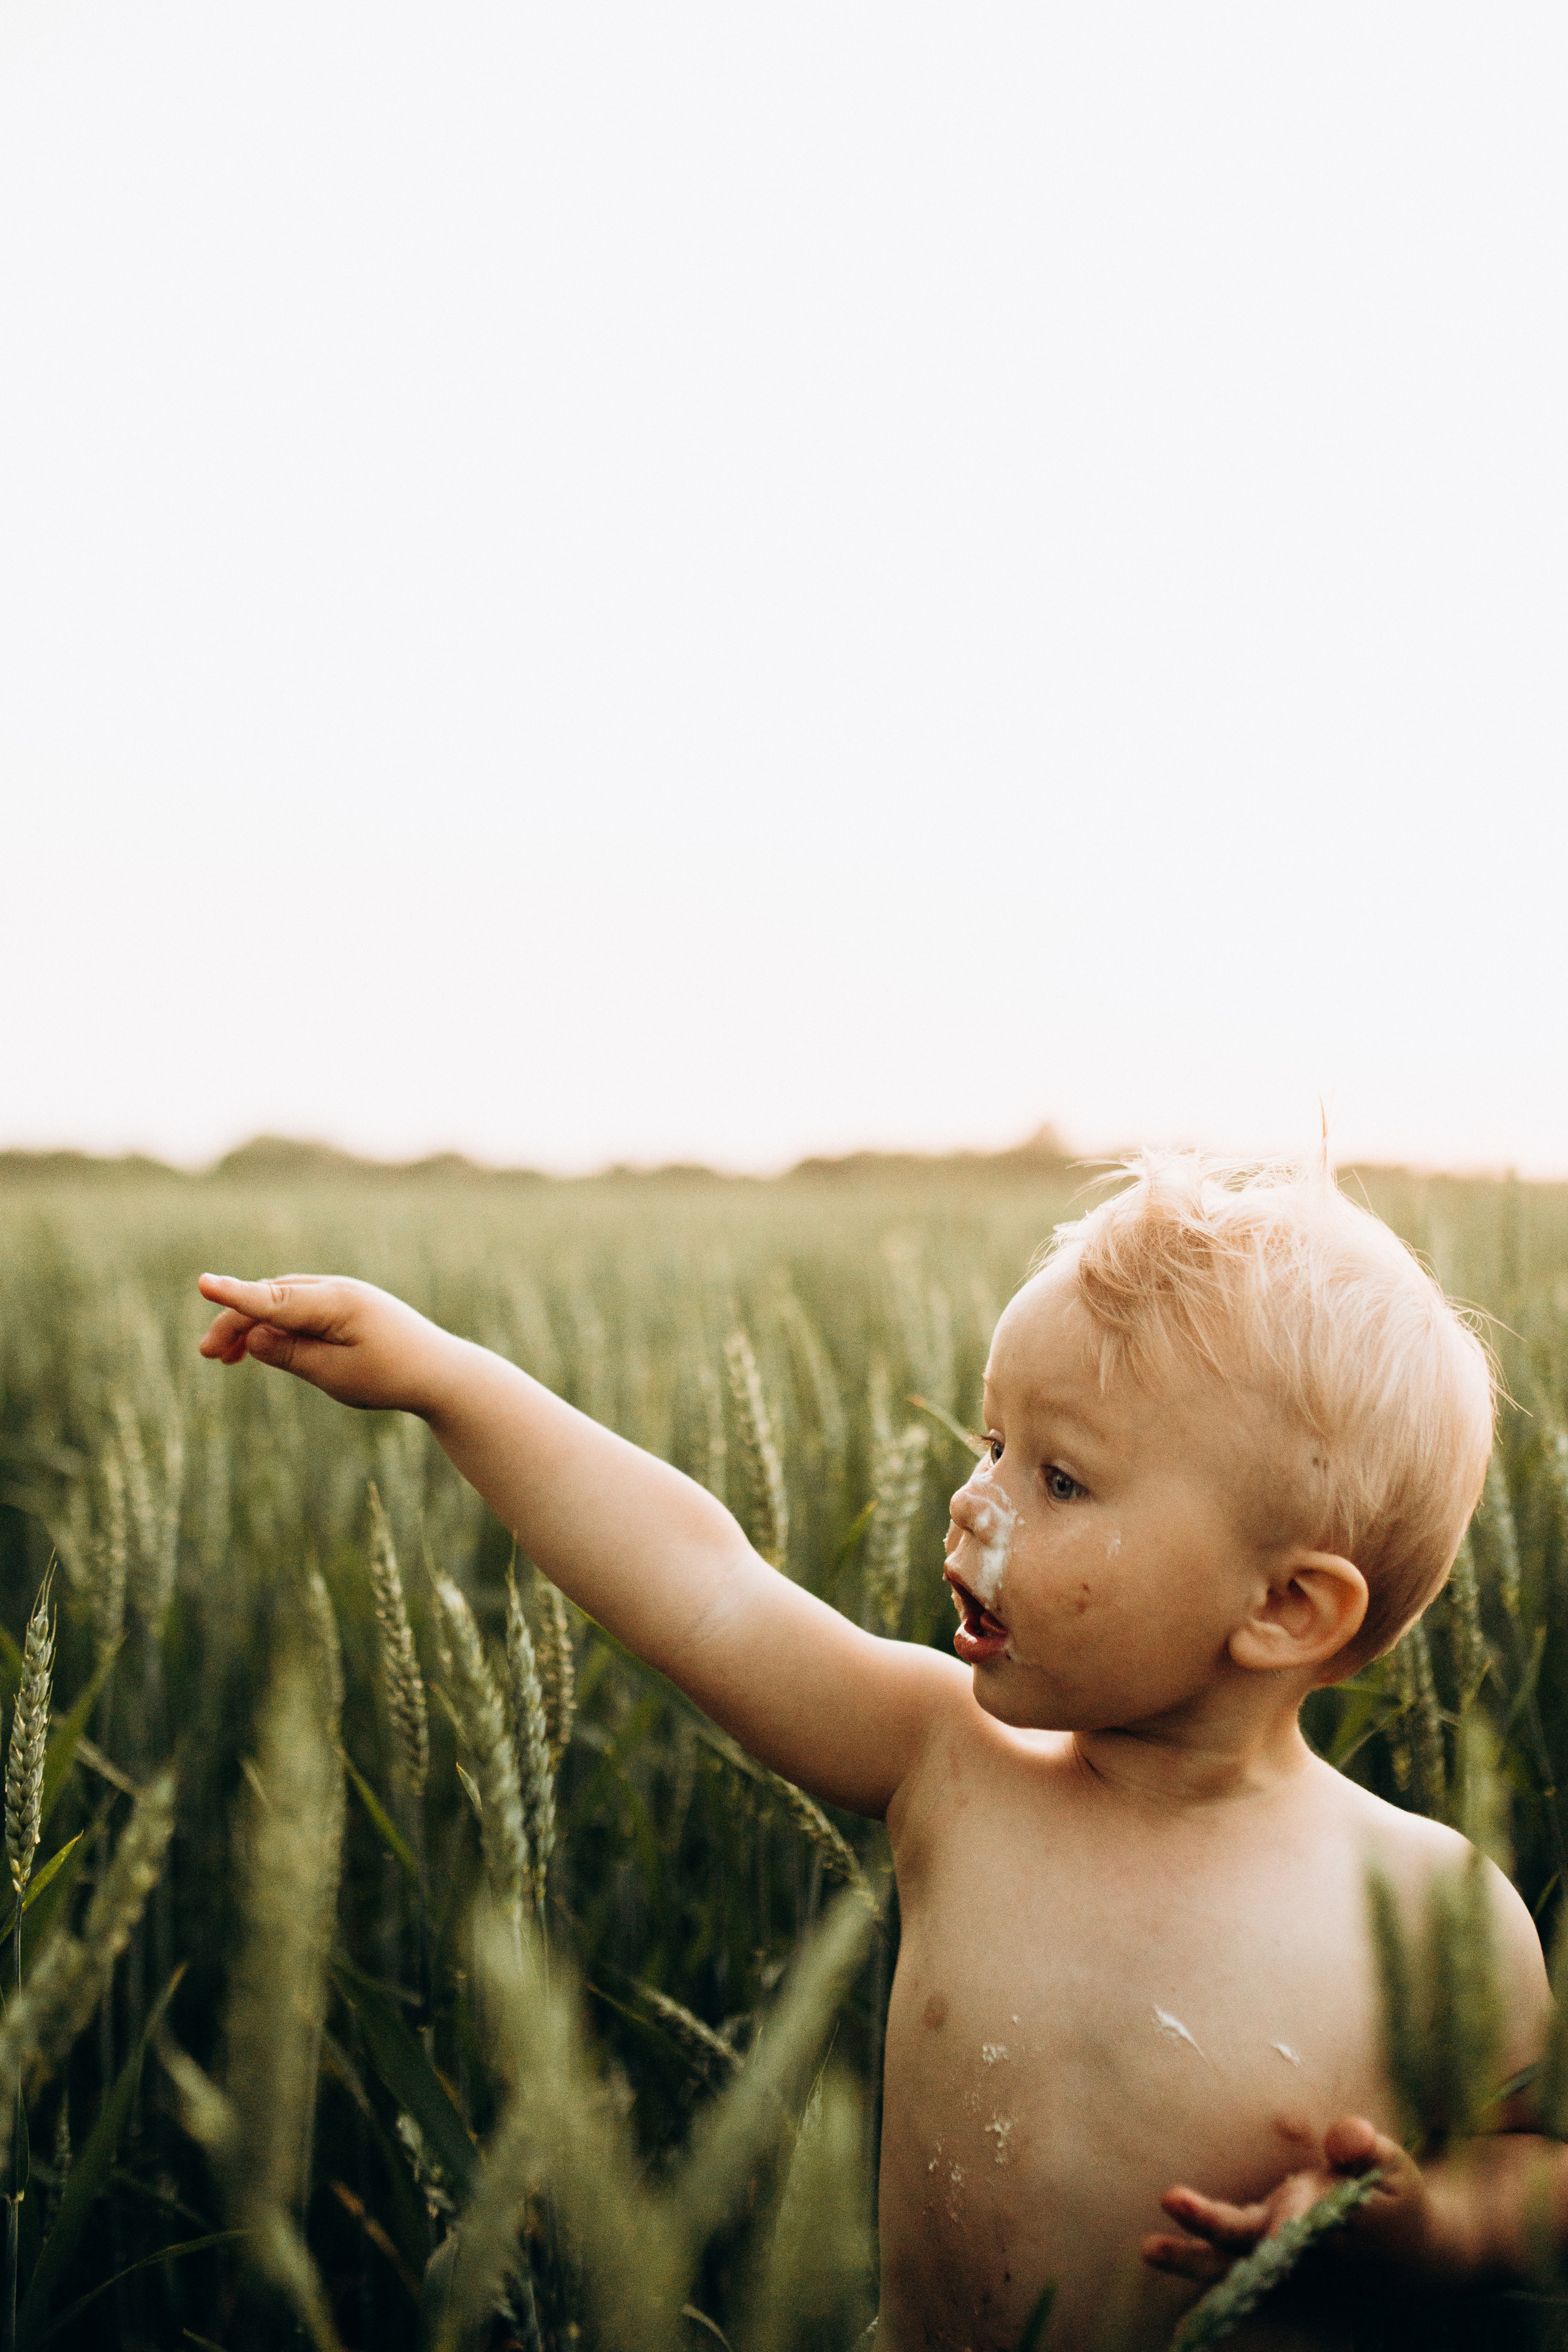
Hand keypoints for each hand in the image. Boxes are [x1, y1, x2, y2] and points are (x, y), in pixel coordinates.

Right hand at [197, 1273, 456, 1414]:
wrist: (440, 1372)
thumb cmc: (392, 1377)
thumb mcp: (338, 1375)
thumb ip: (293, 1355)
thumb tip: (255, 1336)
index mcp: (338, 1304)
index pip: (274, 1298)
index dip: (235, 1293)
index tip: (203, 1283)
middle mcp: (337, 1290)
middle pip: (271, 1298)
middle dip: (235, 1322)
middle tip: (208, 1355)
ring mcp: (340, 1296)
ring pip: (281, 1301)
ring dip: (250, 1324)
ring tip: (223, 1358)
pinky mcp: (342, 1307)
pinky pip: (297, 1309)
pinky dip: (273, 1325)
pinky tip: (254, 1349)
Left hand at [1143, 2117, 1443, 2288]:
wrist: (1418, 2257)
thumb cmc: (1399, 2198)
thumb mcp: (1394, 2164)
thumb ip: (1366, 2145)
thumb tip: (1343, 2135)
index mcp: (1331, 2218)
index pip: (1304, 2220)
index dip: (1290, 2222)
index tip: (1275, 2227)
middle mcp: (1302, 2248)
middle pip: (1251, 2240)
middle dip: (1212, 2222)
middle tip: (1172, 2198)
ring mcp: (1287, 2264)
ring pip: (1233, 2263)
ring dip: (1190, 2258)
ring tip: (1147, 2249)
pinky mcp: (1278, 2268)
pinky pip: (1234, 2272)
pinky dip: (1201, 2270)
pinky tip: (1162, 2257)